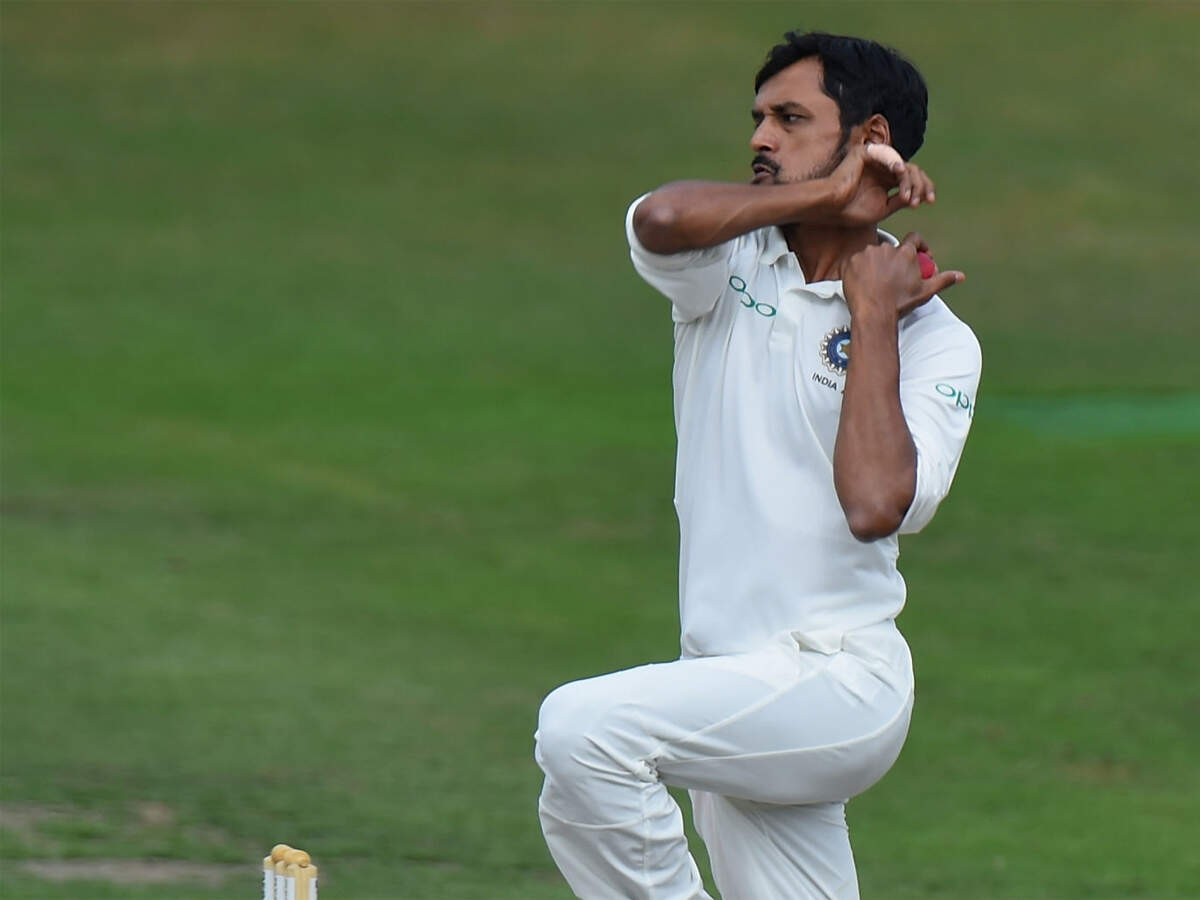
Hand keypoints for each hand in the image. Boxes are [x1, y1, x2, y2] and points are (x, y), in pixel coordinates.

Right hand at [817, 143, 937, 225]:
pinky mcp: (867, 153)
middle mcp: (882, 169)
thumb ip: (900, 200)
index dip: (924, 189)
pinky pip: (889, 155)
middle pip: (912, 170)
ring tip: (907, 197)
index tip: (930, 202)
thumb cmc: (851, 211)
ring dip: (910, 181)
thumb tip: (918, 197)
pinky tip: (899, 174)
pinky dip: (897, 164)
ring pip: (904, 164)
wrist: (829, 208)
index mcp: (885, 181)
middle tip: (924, 200)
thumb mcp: (883, 209)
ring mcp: (875, 160)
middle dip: (922, 184)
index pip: (911, 180)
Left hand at [843, 232, 964, 318]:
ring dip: (875, 263)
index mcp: (906, 253)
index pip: (914, 239)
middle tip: (892, 277)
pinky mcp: (852, 261)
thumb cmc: (900, 303)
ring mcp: (868, 253)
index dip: (917, 245)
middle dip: (893, 259)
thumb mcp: (924, 292)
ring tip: (876, 282)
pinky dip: (859, 269)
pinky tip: (862, 282)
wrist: (874, 313)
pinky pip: (856, 261)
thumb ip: (943, 280)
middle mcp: (887, 248)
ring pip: (873, 254)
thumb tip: (961, 276)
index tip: (918, 254)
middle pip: (892, 248)